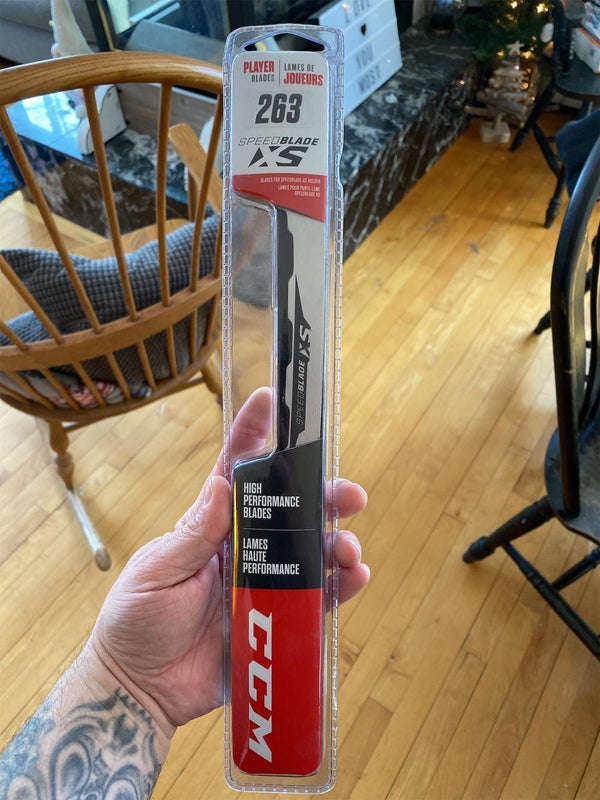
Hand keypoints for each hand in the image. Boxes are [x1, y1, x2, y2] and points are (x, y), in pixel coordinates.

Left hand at [84, 388, 368, 739]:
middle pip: (291, 511)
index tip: (270, 400)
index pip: (236, 473)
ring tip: (349, 549)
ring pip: (312, 553)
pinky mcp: (276, 621)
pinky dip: (338, 588)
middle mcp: (244, 549)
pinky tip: (354, 578)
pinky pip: (315, 600)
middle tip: (350, 493)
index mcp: (212, 527)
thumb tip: (220, 486)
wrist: (141, 688)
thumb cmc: (137, 621)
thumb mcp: (158, 572)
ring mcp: (264, 584)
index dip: (253, 435)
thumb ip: (193, 535)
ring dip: (338, 544)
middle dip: (324, 496)